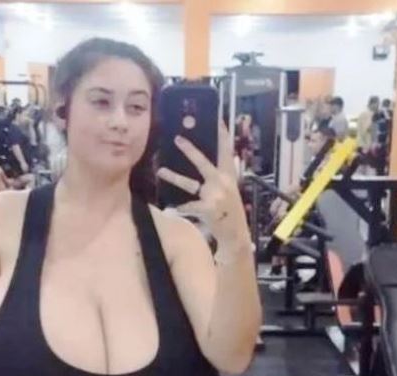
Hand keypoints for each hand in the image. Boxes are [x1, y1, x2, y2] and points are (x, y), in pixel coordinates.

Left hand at [156, 123, 246, 243]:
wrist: (236, 235)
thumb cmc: (230, 211)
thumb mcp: (231, 190)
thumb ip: (222, 175)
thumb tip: (216, 161)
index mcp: (229, 176)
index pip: (226, 152)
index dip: (223, 136)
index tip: (218, 120)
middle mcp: (223, 183)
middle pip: (204, 163)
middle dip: (190, 150)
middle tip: (177, 138)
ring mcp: (215, 196)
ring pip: (190, 184)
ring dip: (174, 177)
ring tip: (160, 170)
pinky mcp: (208, 210)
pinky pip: (188, 206)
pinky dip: (179, 208)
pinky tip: (170, 209)